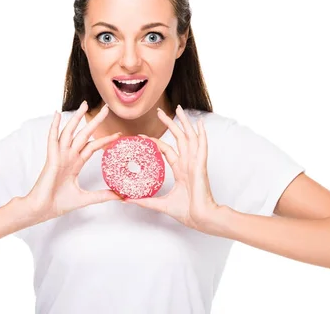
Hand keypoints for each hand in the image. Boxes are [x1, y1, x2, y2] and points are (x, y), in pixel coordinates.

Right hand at [20, 101, 121, 224]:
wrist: (42, 209)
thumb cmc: (58, 203)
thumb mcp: (86, 198)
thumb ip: (103, 195)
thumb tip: (121, 196)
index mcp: (75, 164)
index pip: (92, 147)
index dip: (104, 140)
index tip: (117, 134)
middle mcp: (68, 157)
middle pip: (84, 134)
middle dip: (95, 122)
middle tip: (106, 109)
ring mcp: (59, 156)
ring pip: (69, 132)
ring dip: (76, 118)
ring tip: (85, 105)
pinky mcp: (51, 158)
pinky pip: (52, 139)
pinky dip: (54, 126)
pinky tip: (57, 114)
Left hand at [124, 105, 218, 231]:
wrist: (201, 219)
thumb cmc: (187, 212)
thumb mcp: (161, 204)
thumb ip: (145, 201)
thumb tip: (127, 199)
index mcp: (180, 170)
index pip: (166, 150)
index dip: (154, 142)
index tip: (142, 136)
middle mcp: (188, 163)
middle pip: (178, 138)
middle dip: (170, 124)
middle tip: (160, 111)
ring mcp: (195, 163)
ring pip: (189, 137)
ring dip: (184, 123)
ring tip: (179, 109)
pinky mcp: (201, 166)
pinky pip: (202, 147)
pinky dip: (201, 134)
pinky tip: (200, 124)